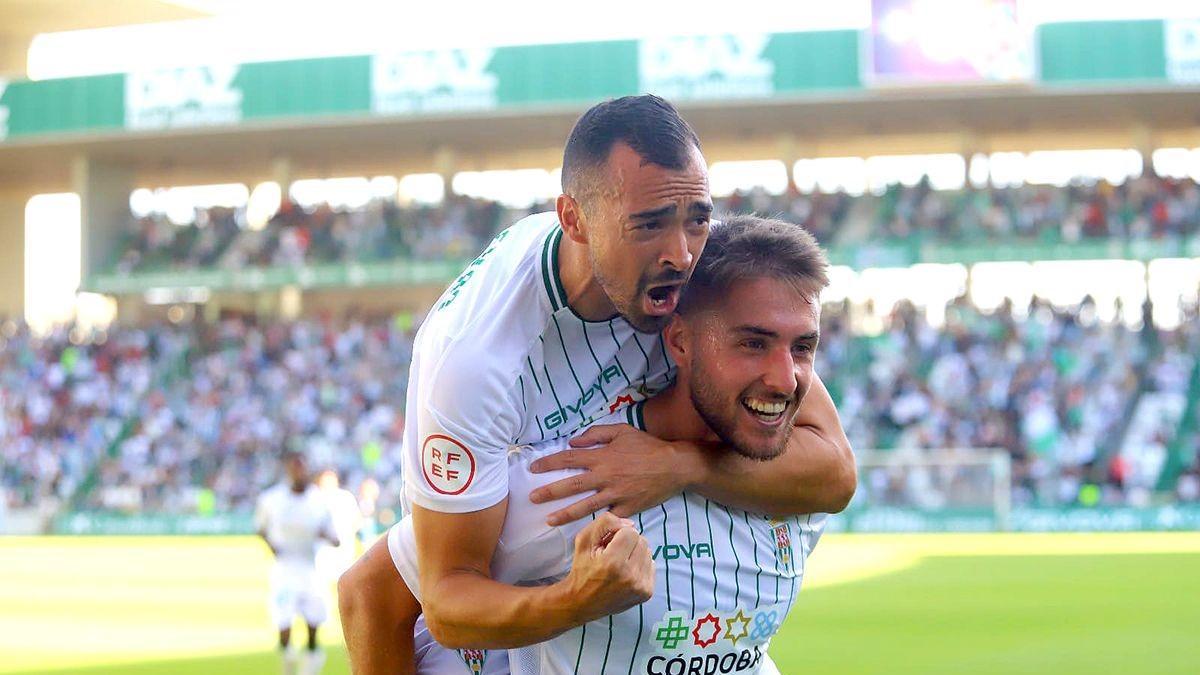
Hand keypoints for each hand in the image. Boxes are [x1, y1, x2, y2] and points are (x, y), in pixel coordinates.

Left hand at [529, 424, 705, 524]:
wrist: (675, 466)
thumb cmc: (647, 446)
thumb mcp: (622, 431)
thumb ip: (596, 434)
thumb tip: (572, 441)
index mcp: (602, 457)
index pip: (568, 458)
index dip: (548, 462)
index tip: (533, 468)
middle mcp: (605, 476)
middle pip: (571, 485)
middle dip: (549, 492)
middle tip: (532, 498)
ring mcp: (616, 495)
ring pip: (586, 506)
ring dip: (565, 514)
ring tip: (549, 521)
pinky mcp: (627, 509)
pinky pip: (608, 519)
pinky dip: (595, 525)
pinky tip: (582, 533)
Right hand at [560, 512, 653, 622]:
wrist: (581, 602)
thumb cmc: (581, 569)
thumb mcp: (584, 540)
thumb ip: (605, 522)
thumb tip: (631, 523)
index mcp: (613, 562)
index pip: (631, 532)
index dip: (618, 534)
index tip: (608, 544)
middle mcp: (630, 576)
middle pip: (642, 541)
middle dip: (628, 543)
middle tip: (613, 553)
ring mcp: (640, 586)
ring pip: (648, 552)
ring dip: (635, 553)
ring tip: (619, 563)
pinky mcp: (646, 593)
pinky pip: (651, 566)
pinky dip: (640, 565)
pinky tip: (626, 572)